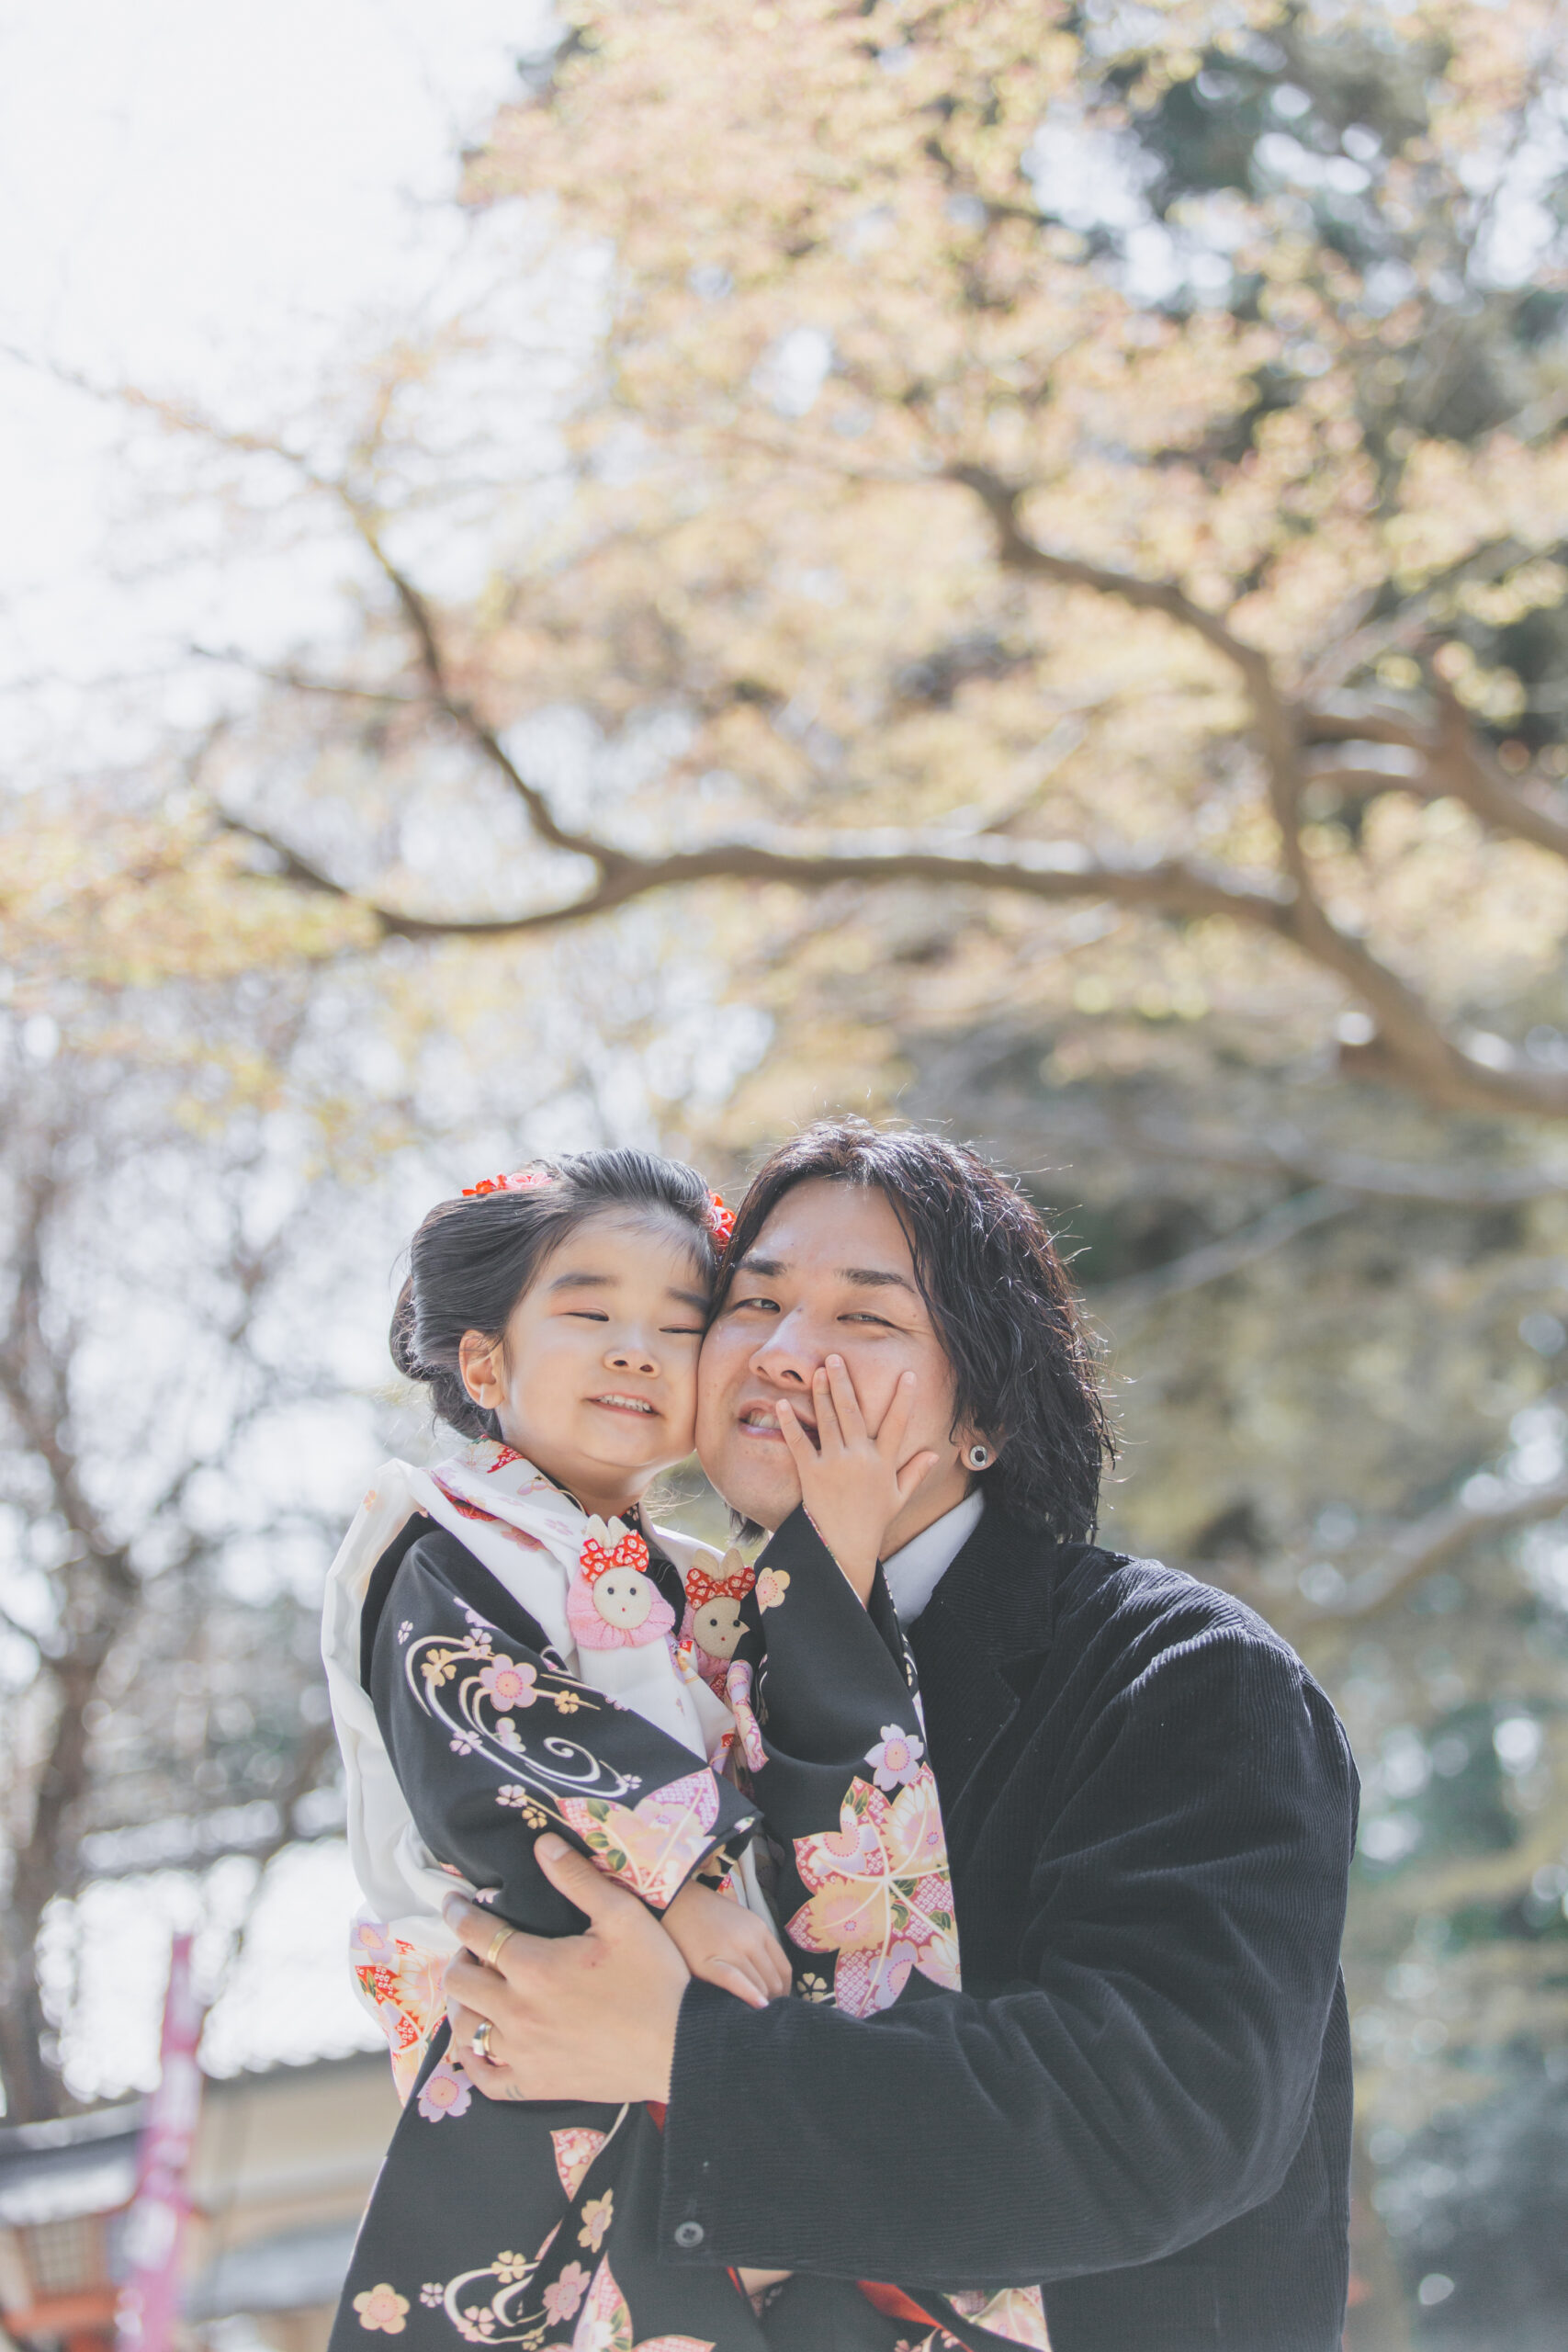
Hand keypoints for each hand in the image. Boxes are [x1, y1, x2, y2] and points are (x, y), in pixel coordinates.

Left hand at [441, 1835, 688, 2102]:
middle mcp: (517, 2011)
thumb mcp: (624, 1917)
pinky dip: (470, 2060)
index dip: (458, 1912)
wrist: (681, 2049)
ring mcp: (523, 2053)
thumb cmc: (657, 1978)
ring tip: (475, 1989)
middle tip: (473, 1947)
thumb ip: (578, 1879)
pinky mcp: (535, 2085)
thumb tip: (542, 1844)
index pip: (476, 1932)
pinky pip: (483, 2078)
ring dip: (462, 2003)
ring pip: (464, 2028)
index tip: (452, 1902)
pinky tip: (476, 2045)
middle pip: (460, 1980)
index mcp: (534, 1966)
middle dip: (459, 1956)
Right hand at [661, 1878, 791, 2009]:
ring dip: (760, 2004)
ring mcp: (731, 1950)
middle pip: (773, 1980)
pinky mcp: (709, 1961)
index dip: (784, 1990)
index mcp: (760, 1930)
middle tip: (765, 2016)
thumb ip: (757, 1945)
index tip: (778, 2003)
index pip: (783, 1969)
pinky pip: (736, 1982)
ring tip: (755, 2017)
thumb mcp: (741, 1922)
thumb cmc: (708, 1915)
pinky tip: (756, 2007)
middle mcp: (750, 1939)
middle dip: (773, 2001)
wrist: (677, 1901)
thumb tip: (769, 1979)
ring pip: (759, 1985)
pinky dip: (749, 1995)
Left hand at [776, 1358, 937, 1600]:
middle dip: (844, 1382)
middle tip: (836, 1357)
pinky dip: (791, 1423)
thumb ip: (915, 1473)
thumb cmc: (873, 1521)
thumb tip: (933, 1454)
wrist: (844, 1546)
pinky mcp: (812, 1474)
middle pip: (853, 1413)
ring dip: (822, 1394)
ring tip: (817, 1370)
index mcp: (883, 1462)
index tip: (907, 1375)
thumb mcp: (898, 1497)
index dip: (904, 1400)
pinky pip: (800, 1443)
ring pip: (828, 1421)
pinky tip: (782, 1404)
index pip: (896, 1425)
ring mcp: (834, 1465)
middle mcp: (860, 1458)